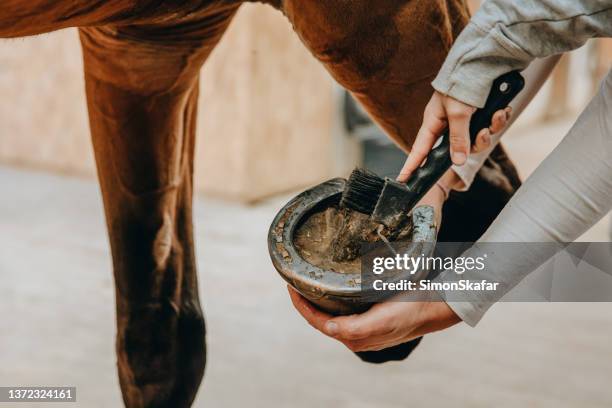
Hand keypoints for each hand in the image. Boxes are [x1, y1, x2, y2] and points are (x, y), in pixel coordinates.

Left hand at [288, 287, 460, 351]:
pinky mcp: (370, 317)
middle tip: (295, 280)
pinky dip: (331, 299)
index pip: (317, 322)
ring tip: (307, 282)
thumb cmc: (410, 312)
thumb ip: (354, 328)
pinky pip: (343, 310)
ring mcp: (363, 326)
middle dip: (306, 302)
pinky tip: (330, 286)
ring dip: (317, 300)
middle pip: (321, 319)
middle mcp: (356, 334)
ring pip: (331, 313)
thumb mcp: (382, 319)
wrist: (434, 307)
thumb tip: (327, 329)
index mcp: (355, 337)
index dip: (301, 306)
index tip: (291, 286)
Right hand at [399, 91, 511, 178]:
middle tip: (482, 134)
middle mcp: (448, 122)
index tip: (403, 180)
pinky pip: (488, 127)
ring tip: (496, 115)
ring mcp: (465, 119)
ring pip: (477, 139)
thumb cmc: (463, 81)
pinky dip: (497, 120)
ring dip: (489, 129)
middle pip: (457, 149)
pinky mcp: (480, 114)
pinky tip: (502, 109)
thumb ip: (457, 139)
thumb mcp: (458, 113)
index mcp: (434, 121)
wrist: (487, 59)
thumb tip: (456, 161)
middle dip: (474, 143)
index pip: (420, 149)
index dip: (411, 165)